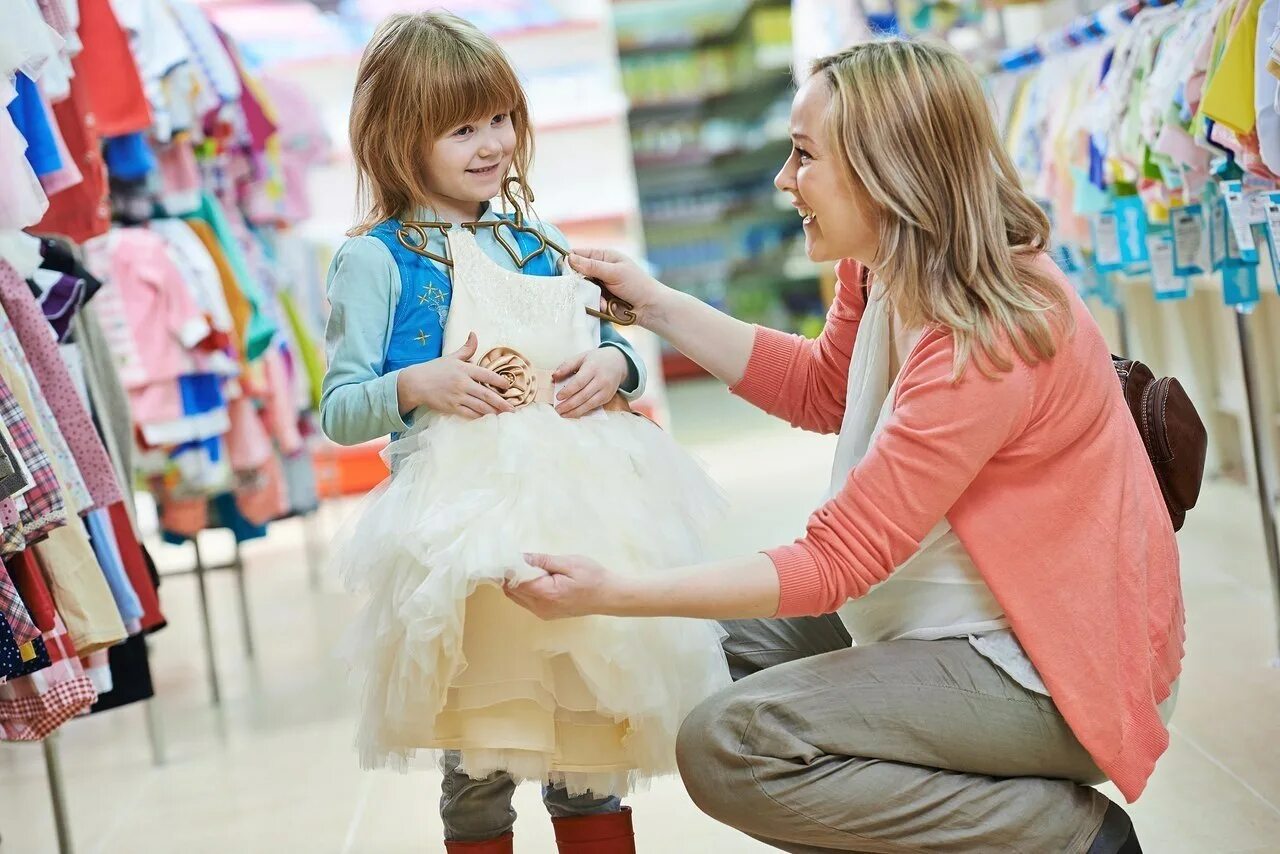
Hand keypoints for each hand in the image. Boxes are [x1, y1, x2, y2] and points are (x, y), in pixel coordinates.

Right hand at [396, 332, 515, 419]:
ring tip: (504, 415)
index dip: (499, 381)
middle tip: (513, 409)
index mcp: (464, 369)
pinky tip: (488, 418)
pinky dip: (479, 416)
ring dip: (493, 411)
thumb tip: (474, 334)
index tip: (509, 386)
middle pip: (486, 394)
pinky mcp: (451, 407)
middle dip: (501, 402)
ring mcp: (457, 396)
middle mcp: (462, 383)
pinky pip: (469, 413)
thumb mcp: (452, 357)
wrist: (415, 383)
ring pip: (479, 406)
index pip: (486, 375)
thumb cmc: (435, 369)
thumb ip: (467, 348)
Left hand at [504, 553, 620, 618]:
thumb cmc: (593, 577)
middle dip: (510, 575)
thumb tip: (520, 556)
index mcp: (545, 594)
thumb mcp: (569, 563)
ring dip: (516, 583)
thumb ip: (542, 560)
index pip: (514, 582)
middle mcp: (540, 608)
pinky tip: (534, 577)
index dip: (508, 569)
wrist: (610, 596)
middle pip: (511, 591)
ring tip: (526, 566)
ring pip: (517, 598)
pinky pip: (526, 602)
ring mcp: (543, 613)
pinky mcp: (546, 614)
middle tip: (515, 558)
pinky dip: (524, 589)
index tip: (507, 555)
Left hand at [553, 347, 627, 417]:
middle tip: (557, 409)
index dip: (568, 391)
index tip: (558, 397)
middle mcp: (601, 380)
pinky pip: (594, 406)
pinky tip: (574, 413)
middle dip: (569, 404)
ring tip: (563, 414)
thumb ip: (567, 365)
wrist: (618, 362)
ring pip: (589, 404)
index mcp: (593, 367)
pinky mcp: (608, 397)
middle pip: (584, 395)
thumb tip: (554, 376)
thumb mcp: (581, 357)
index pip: (579, 382)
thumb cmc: (596, 359)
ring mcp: (606, 390)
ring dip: (575, 411)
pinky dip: (583, 411)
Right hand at [567, 248, 670, 327]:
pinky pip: (588, 301)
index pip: (580, 254)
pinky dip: (595, 304)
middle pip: (577, 273)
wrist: (650, 308)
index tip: (562, 269)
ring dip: (590, 295)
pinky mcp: (600, 300)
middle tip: (587, 287)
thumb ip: (592, 266)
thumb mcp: (615, 272)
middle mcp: (599, 270)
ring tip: (603, 300)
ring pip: (582, 289)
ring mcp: (599, 285)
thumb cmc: (637, 285)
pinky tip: (606, 307)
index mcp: (604, 257)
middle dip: (580, 282)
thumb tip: (570, 258)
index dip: (570, 260)